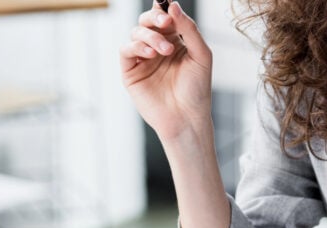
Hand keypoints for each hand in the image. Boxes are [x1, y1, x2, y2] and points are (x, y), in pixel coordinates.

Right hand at [119, 1, 212, 142]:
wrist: (186, 117)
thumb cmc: (197, 89)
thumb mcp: (200, 54)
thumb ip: (188, 29)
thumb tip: (173, 6)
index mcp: (175, 40)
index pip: (164, 16)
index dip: (163, 8)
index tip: (168, 4)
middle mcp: (157, 47)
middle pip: (147, 21)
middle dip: (154, 17)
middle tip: (166, 23)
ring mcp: (142, 59)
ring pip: (136, 33)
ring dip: (150, 36)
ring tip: (165, 51)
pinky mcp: (130, 72)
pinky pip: (126, 50)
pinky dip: (136, 47)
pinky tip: (151, 54)